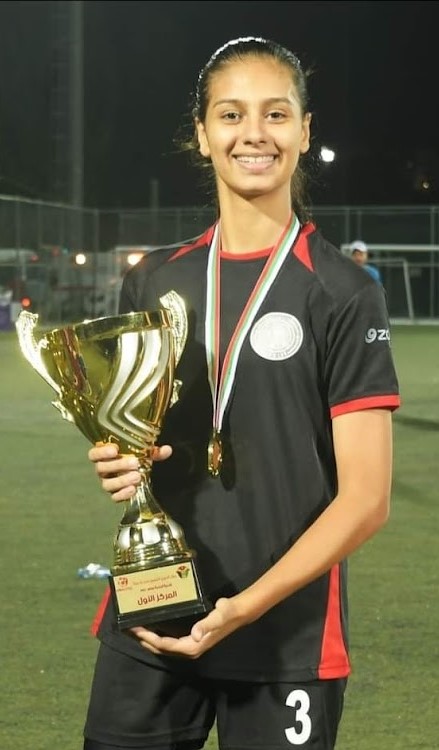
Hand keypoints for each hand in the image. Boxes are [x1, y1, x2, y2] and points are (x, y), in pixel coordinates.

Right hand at [88, 442, 171, 501]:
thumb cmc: (135, 458)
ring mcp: (108, 483)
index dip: (101, 452)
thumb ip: (154, 451)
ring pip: (107, 484)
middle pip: (101, 468)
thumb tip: (166, 450)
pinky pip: (114, 497)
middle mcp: (103, 470)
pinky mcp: (115, 494)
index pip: (94, 454)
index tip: (115, 449)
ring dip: (121, 480)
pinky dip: (123, 494)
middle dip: (118, 465)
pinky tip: (133, 490)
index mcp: (105, 456)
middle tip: (134, 463)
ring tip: (137, 477)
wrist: (138, 472)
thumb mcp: (144, 452)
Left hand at [130, 594, 248, 658]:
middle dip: (144, 640)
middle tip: (128, 629)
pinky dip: (157, 635)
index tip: (135, 629)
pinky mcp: (190, 639)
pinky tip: (151, 627)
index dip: (148, 638)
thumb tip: (196, 634)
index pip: (165, 645)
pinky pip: (169, 640)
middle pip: (161, 648)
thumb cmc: (227, 613)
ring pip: (163, 645)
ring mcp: (189, 645)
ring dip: (149, 639)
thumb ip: (207, 625)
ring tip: (135, 629)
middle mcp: (189, 649)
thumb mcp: (218, 616)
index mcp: (193, 646)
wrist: (238, 612)